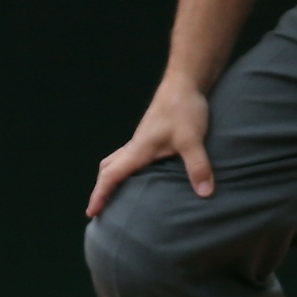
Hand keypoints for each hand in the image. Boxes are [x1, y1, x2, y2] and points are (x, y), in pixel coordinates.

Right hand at [87, 79, 213, 216]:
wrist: (185, 84)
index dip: (100, 194)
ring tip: (114, 196)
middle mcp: (135, 146)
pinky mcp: (150, 137)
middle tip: (98, 209)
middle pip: (107, 169)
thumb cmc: (183, 109)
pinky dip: (124, 170)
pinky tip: (139, 177)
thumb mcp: (192, 140)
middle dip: (100, 189)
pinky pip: (129, 157)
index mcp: (138, 150)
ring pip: (116, 161)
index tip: (91, 212)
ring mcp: (141, 141)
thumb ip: (198, 167)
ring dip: (111, 179)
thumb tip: (205, 194)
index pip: (111, 175)